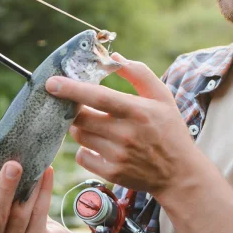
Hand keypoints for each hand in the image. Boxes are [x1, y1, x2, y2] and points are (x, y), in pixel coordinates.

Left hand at [45, 54, 194, 196]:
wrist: (180, 173)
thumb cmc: (170, 130)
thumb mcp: (162, 97)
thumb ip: (139, 74)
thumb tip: (114, 58)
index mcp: (138, 111)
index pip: (99, 97)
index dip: (72, 89)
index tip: (52, 83)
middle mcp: (126, 134)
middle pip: (81, 118)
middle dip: (73, 110)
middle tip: (78, 105)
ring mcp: (118, 156)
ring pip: (80, 136)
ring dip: (79, 127)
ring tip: (94, 124)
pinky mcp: (112, 173)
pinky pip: (82, 156)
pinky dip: (85, 149)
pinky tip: (98, 145)